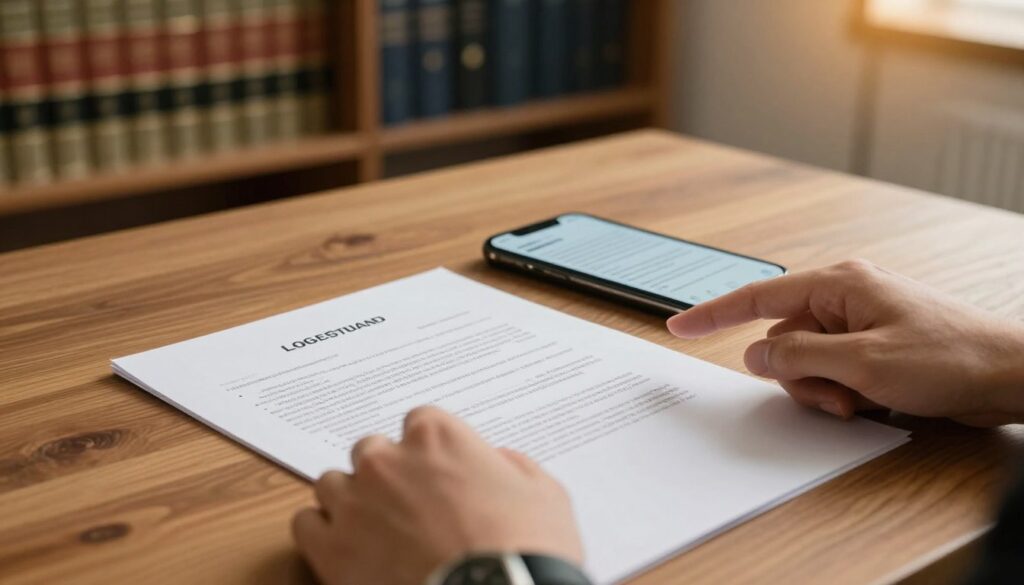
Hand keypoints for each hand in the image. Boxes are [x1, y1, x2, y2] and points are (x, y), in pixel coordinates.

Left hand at [292, 406, 583, 584]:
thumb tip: (499, 464)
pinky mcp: (331, 547)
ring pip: (332, 483)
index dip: (430, 449)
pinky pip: (306, 524)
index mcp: (437, 437)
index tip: (438, 471)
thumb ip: (514, 466)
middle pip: (371, 450)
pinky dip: (322, 534)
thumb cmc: (526, 549)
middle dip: (387, 473)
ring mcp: (355, 502)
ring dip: (351, 501)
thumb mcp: (545, 493)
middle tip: (409, 506)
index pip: (419, 421)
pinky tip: (345, 550)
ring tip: (375, 530)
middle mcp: (388, 460)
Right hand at [666, 260, 1023, 425]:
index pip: (758, 297)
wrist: (1009, 374)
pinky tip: (871, 402)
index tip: (678, 325)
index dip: (713, 314)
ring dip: (822, 389)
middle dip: (799, 376)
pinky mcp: (872, 347)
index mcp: (838, 284)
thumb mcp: (863, 363)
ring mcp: (859, 323)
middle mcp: (844, 298)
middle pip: (783, 340)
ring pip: (806, 362)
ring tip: (860, 402)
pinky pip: (832, 371)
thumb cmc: (949, 357)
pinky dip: (841, 392)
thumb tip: (754, 356)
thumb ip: (799, 358)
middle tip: (835, 397)